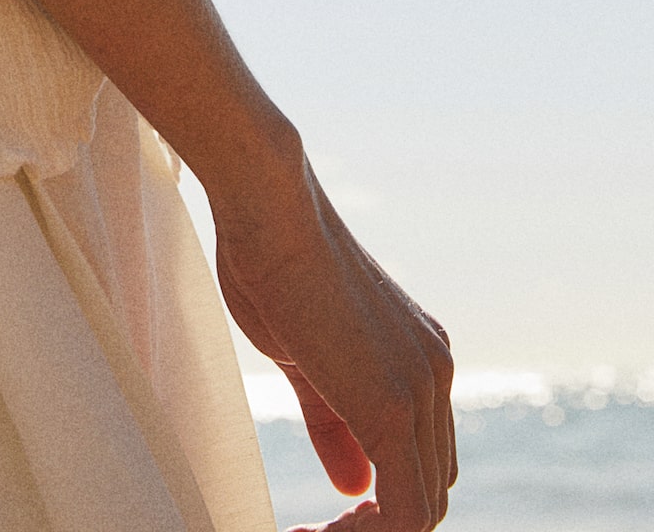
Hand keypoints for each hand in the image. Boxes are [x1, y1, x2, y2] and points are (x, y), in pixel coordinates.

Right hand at [213, 156, 455, 529]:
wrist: (269, 208)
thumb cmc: (273, 264)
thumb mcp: (305, 357)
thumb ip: (335, 424)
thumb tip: (354, 487)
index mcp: (420, 357)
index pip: (424, 458)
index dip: (382, 503)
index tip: (324, 519)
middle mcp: (437, 373)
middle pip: (431, 487)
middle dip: (376, 526)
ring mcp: (423, 389)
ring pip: (422, 507)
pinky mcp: (392, 408)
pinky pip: (403, 512)